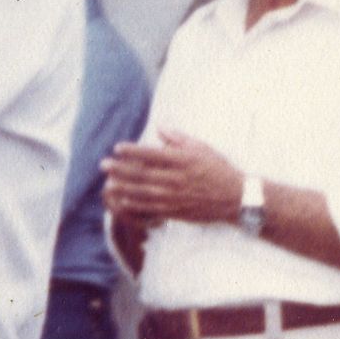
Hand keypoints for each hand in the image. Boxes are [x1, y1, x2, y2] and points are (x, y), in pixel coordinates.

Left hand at [103, 130, 245, 226]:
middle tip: (103, 165)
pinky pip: (151, 208)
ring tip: (108, 183)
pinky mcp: (176, 211)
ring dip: (123, 188)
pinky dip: (136, 204)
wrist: (235, 197)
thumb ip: (178, 139)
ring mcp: (175, 196)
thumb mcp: (202, 148)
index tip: (117, 147)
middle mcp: (176, 178)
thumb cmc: (218, 169)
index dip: (132, 151)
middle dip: (120, 169)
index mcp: (182, 160)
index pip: (152, 154)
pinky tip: (123, 200)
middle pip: (142, 174)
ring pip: (143, 192)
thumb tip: (159, 127)